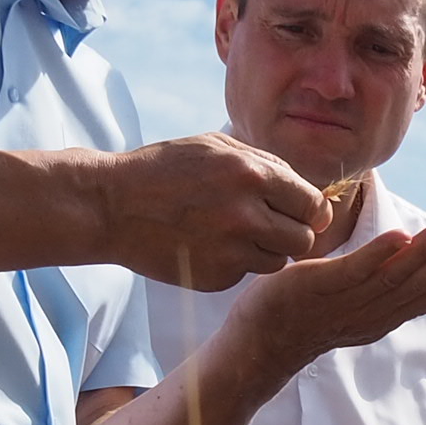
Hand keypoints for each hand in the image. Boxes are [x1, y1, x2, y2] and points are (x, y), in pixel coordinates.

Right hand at [104, 132, 328, 289]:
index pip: (312, 205)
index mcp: (251, 175)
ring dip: (267, 250)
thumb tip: (306, 188)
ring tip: (235, 233)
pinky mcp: (216, 277)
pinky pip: (246, 274)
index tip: (306, 214)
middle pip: (303, 240)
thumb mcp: (215, 147)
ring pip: (278, 261)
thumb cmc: (164, 170)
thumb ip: (264, 164)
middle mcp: (247, 215)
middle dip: (294, 233)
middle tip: (273, 226)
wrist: (113, 207)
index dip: (313, 211)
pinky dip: (236, 263)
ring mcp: (231, 250)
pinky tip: (210, 246)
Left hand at [226, 222, 425, 371]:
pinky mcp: (316, 290)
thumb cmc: (313, 321)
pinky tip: (399, 236)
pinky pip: (352, 274)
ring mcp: (344, 304)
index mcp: (386, 316)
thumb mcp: (368, 311)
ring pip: (394, 277)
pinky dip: (377, 256)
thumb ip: (410, 302)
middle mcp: (371, 314)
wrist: (257, 344)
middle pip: (420, 285)